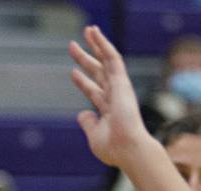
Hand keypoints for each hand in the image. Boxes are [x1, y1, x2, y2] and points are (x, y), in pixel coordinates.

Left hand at [68, 26, 151, 169]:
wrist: (128, 149)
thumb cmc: (114, 148)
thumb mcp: (94, 135)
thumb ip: (88, 123)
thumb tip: (82, 114)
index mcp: (109, 109)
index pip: (93, 91)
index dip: (82, 82)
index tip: (73, 72)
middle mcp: (115, 96)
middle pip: (97, 72)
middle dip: (85, 59)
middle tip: (72, 46)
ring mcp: (119, 88)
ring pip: (106, 60)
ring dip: (97, 44)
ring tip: (88, 30)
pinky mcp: (122, 82)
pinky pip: (113, 58)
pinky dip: (104, 44)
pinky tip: (96, 33)